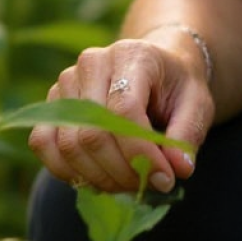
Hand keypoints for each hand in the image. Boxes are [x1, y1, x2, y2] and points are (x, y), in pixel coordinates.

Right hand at [27, 37, 213, 193]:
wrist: (158, 68)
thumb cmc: (177, 86)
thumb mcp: (197, 104)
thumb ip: (187, 135)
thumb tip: (179, 170)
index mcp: (134, 54)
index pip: (124, 110)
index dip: (140, 153)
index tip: (163, 179)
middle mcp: (94, 62)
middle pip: (93, 133)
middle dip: (120, 171)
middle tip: (144, 185)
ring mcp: (68, 81)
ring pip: (68, 144)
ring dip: (97, 176)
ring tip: (126, 182)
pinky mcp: (52, 103)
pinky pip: (44, 144)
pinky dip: (67, 170)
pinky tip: (97, 176)